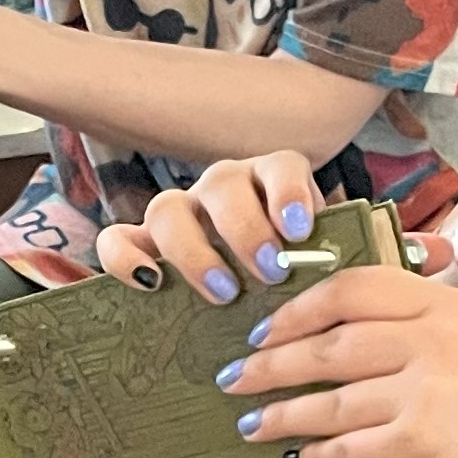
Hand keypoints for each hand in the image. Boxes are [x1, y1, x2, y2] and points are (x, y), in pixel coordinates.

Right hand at [97, 153, 324, 302]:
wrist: (256, 289)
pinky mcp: (142, 242)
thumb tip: (340, 283)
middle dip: (245, 230)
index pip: (281, 166)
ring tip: (224, 292)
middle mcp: (222, 187)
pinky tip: (150, 285)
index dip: (288, 193)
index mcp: (270, 182)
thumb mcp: (317, 259)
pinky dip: (126, 259)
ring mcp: (179, 211)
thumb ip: (325, 259)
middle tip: (269, 272)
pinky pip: (117, 238)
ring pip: (167, 206)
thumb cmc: (291, 274)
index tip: (300, 232)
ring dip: (194, 250)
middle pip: (220, 183)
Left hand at [210, 265, 457, 457]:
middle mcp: (441, 339)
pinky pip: (344, 447)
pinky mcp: (417, 443)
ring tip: (250, 423)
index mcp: (454, 309)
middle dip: (274, 362)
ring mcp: (429, 390)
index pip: (359, 287)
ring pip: (330, 397)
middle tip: (236, 376)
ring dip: (281, 412)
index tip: (266, 327)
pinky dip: (315, 455)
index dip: (301, 307)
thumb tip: (344, 338)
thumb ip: (423, 337)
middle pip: (332, 341)